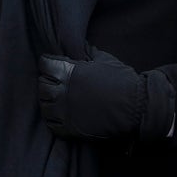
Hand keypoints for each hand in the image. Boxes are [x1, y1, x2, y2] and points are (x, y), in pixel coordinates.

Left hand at [38, 48, 173, 141]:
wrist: (135, 107)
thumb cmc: (121, 80)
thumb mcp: (104, 59)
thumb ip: (86, 52)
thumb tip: (79, 46)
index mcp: (68, 71)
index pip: (44, 64)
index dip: (49, 63)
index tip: (54, 64)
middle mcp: (62, 91)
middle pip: (41, 84)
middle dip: (48, 80)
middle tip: (57, 80)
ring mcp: (64, 112)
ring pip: (43, 104)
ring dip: (48, 100)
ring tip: (58, 98)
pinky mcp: (69, 129)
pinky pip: (51, 123)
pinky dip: (53, 118)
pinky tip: (61, 114)